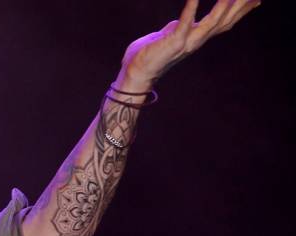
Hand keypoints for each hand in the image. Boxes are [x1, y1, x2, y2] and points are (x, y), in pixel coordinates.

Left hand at [119, 0, 259, 87]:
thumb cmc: (146, 55)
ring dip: (224, 6)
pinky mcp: (173, 42)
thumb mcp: (167, 36)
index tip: (256, 0)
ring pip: (213, 22)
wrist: (134, 74)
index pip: (224, 23)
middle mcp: (196, 41)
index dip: (241, 11)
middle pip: (225, 21)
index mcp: (196, 38)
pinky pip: (185, 22)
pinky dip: (190, 7)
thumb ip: (177, 27)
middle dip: (241, 6)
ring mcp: (187, 42)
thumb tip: (181, 19)